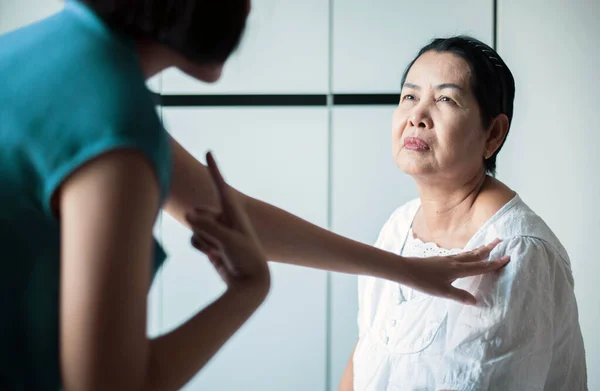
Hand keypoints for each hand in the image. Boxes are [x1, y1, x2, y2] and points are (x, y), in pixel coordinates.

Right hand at [185, 152, 269, 296]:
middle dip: (203, 228)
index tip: (209, 152)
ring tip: (220, 250)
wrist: (249, 281)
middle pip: (198, 214)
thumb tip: (188, 215)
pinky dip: (200, 247)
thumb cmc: (245, 257)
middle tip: (221, 242)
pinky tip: (213, 255)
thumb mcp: (227, 240)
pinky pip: (195, 239)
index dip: (214, 169)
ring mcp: (215, 229)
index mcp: (233, 211)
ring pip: (194, 228)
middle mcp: (223, 217)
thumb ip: (206, 226)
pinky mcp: (210, 241)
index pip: (221, 185)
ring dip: (202, 239)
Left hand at [401, 239, 508, 304]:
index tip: (507, 258)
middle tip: (500, 240)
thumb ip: (459, 296)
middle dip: (489, 249)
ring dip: (479, 249)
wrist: (405, 269)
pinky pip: (459, 255)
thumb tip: (476, 301)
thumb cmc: (423, 281)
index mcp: (457, 269)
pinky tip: (465, 255)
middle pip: (475, 254)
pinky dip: (468, 253)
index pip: (480, 266)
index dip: (494, 263)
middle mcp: (454, 261)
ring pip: (467, 253)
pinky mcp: (441, 259)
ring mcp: (447, 259)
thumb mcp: (442, 292)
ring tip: (488, 245)